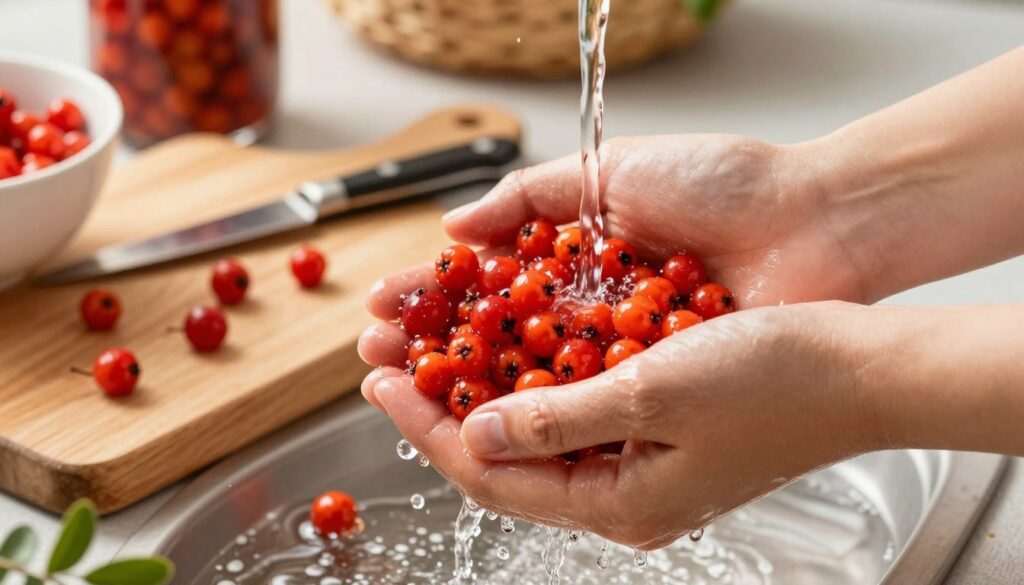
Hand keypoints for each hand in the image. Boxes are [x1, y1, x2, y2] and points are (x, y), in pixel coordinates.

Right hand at [360, 133, 869, 405]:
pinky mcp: (655, 391)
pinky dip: (536, 413)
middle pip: (497, 342)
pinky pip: (585, 410)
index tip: (381, 307)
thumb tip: (454, 225)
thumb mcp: (613, 170)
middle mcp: (591, 316)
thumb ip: (528, 196)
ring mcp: (621, 359)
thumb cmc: (724, 185)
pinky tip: (481, 414)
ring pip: (530, 384)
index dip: (433, 299)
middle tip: (376, 356)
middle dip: (432, 350)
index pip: (487, 288)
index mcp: (576, 262)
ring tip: (405, 386)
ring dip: (466, 388)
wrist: (816, 221)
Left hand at [365, 302, 872, 548]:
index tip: (378, 378)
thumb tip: (475, 434)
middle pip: (504, 455)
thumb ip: (557, 421)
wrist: (861, 368)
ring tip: (431, 340)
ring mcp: (641, 461)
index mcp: (619, 502)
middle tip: (390, 354)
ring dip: (481, 382)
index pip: (491, 472)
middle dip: (440, 403)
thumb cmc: (777, 381)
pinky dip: (533, 373)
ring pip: (534, 428)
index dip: (425, 425)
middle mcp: (623, 491)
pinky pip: (574, 407)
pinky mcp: (658, 426)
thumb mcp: (652, 395)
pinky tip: (507, 340)